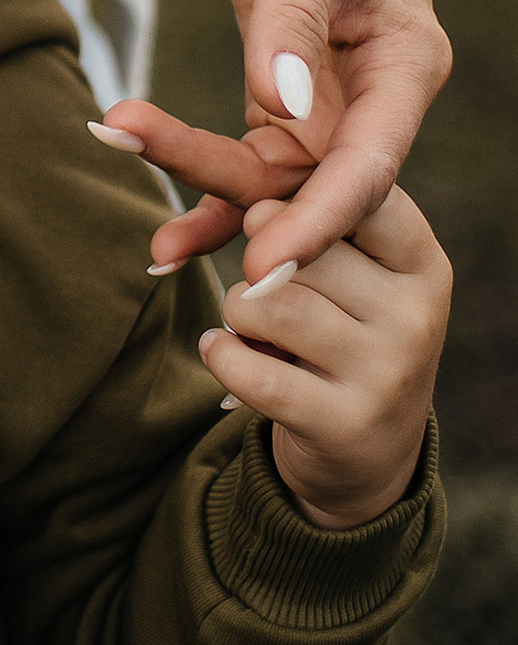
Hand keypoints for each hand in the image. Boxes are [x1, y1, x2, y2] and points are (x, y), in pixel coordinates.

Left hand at [93, 0, 449, 284]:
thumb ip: (292, 19)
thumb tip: (280, 101)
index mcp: (406, 62)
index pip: (369, 162)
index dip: (319, 219)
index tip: (267, 265)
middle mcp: (373, 92)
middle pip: (316, 181)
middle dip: (253, 223)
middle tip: (186, 259)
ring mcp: (325, 96)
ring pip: (273, 177)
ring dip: (211, 205)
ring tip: (153, 249)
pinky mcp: (277, 90)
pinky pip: (244, 155)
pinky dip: (203, 186)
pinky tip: (164, 235)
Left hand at [197, 185, 447, 529]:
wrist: (367, 450)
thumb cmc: (343, 333)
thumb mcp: (349, 273)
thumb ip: (302, 224)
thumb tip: (250, 207)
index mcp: (422, 264)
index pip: (359, 194)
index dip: (299, 202)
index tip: (280, 223)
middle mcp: (416, 316)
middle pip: (300, 247)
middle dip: (257, 261)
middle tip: (264, 288)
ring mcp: (386, 374)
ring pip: (270, 304)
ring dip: (236, 309)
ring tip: (249, 326)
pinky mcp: (346, 424)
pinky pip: (254, 372)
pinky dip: (221, 355)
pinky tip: (221, 351)